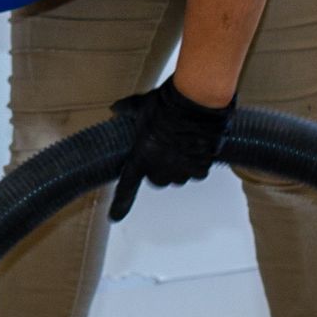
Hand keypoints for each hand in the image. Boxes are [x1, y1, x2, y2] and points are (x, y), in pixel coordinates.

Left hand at [109, 79, 234, 221]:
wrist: (196, 99)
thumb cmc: (167, 102)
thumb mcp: (141, 105)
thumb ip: (126, 110)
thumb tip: (115, 108)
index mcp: (141, 156)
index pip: (127, 185)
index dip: (121, 203)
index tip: (115, 217)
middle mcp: (161, 167)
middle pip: (158, 180)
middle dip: (159, 169)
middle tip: (162, 151)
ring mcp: (182, 168)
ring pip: (179, 178)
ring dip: (179, 168)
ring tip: (181, 145)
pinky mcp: (201, 165)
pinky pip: (197, 172)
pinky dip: (197, 163)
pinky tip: (197, 146)